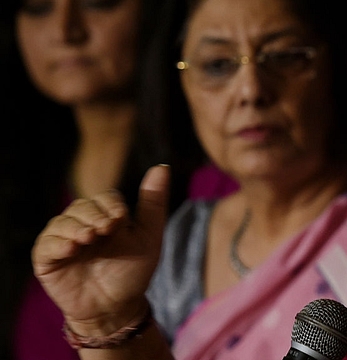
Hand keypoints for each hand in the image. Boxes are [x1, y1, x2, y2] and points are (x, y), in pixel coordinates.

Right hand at [32, 165, 169, 334]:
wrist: (117, 307)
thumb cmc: (133, 271)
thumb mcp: (149, 237)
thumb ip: (153, 203)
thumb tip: (162, 166)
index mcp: (107, 215)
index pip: (104, 198)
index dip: (111, 205)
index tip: (120, 218)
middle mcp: (83, 223)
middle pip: (82, 207)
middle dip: (94, 215)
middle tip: (105, 229)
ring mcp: (64, 240)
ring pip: (63, 222)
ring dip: (76, 226)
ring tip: (89, 237)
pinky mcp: (48, 259)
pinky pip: (46, 245)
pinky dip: (58, 243)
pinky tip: (72, 247)